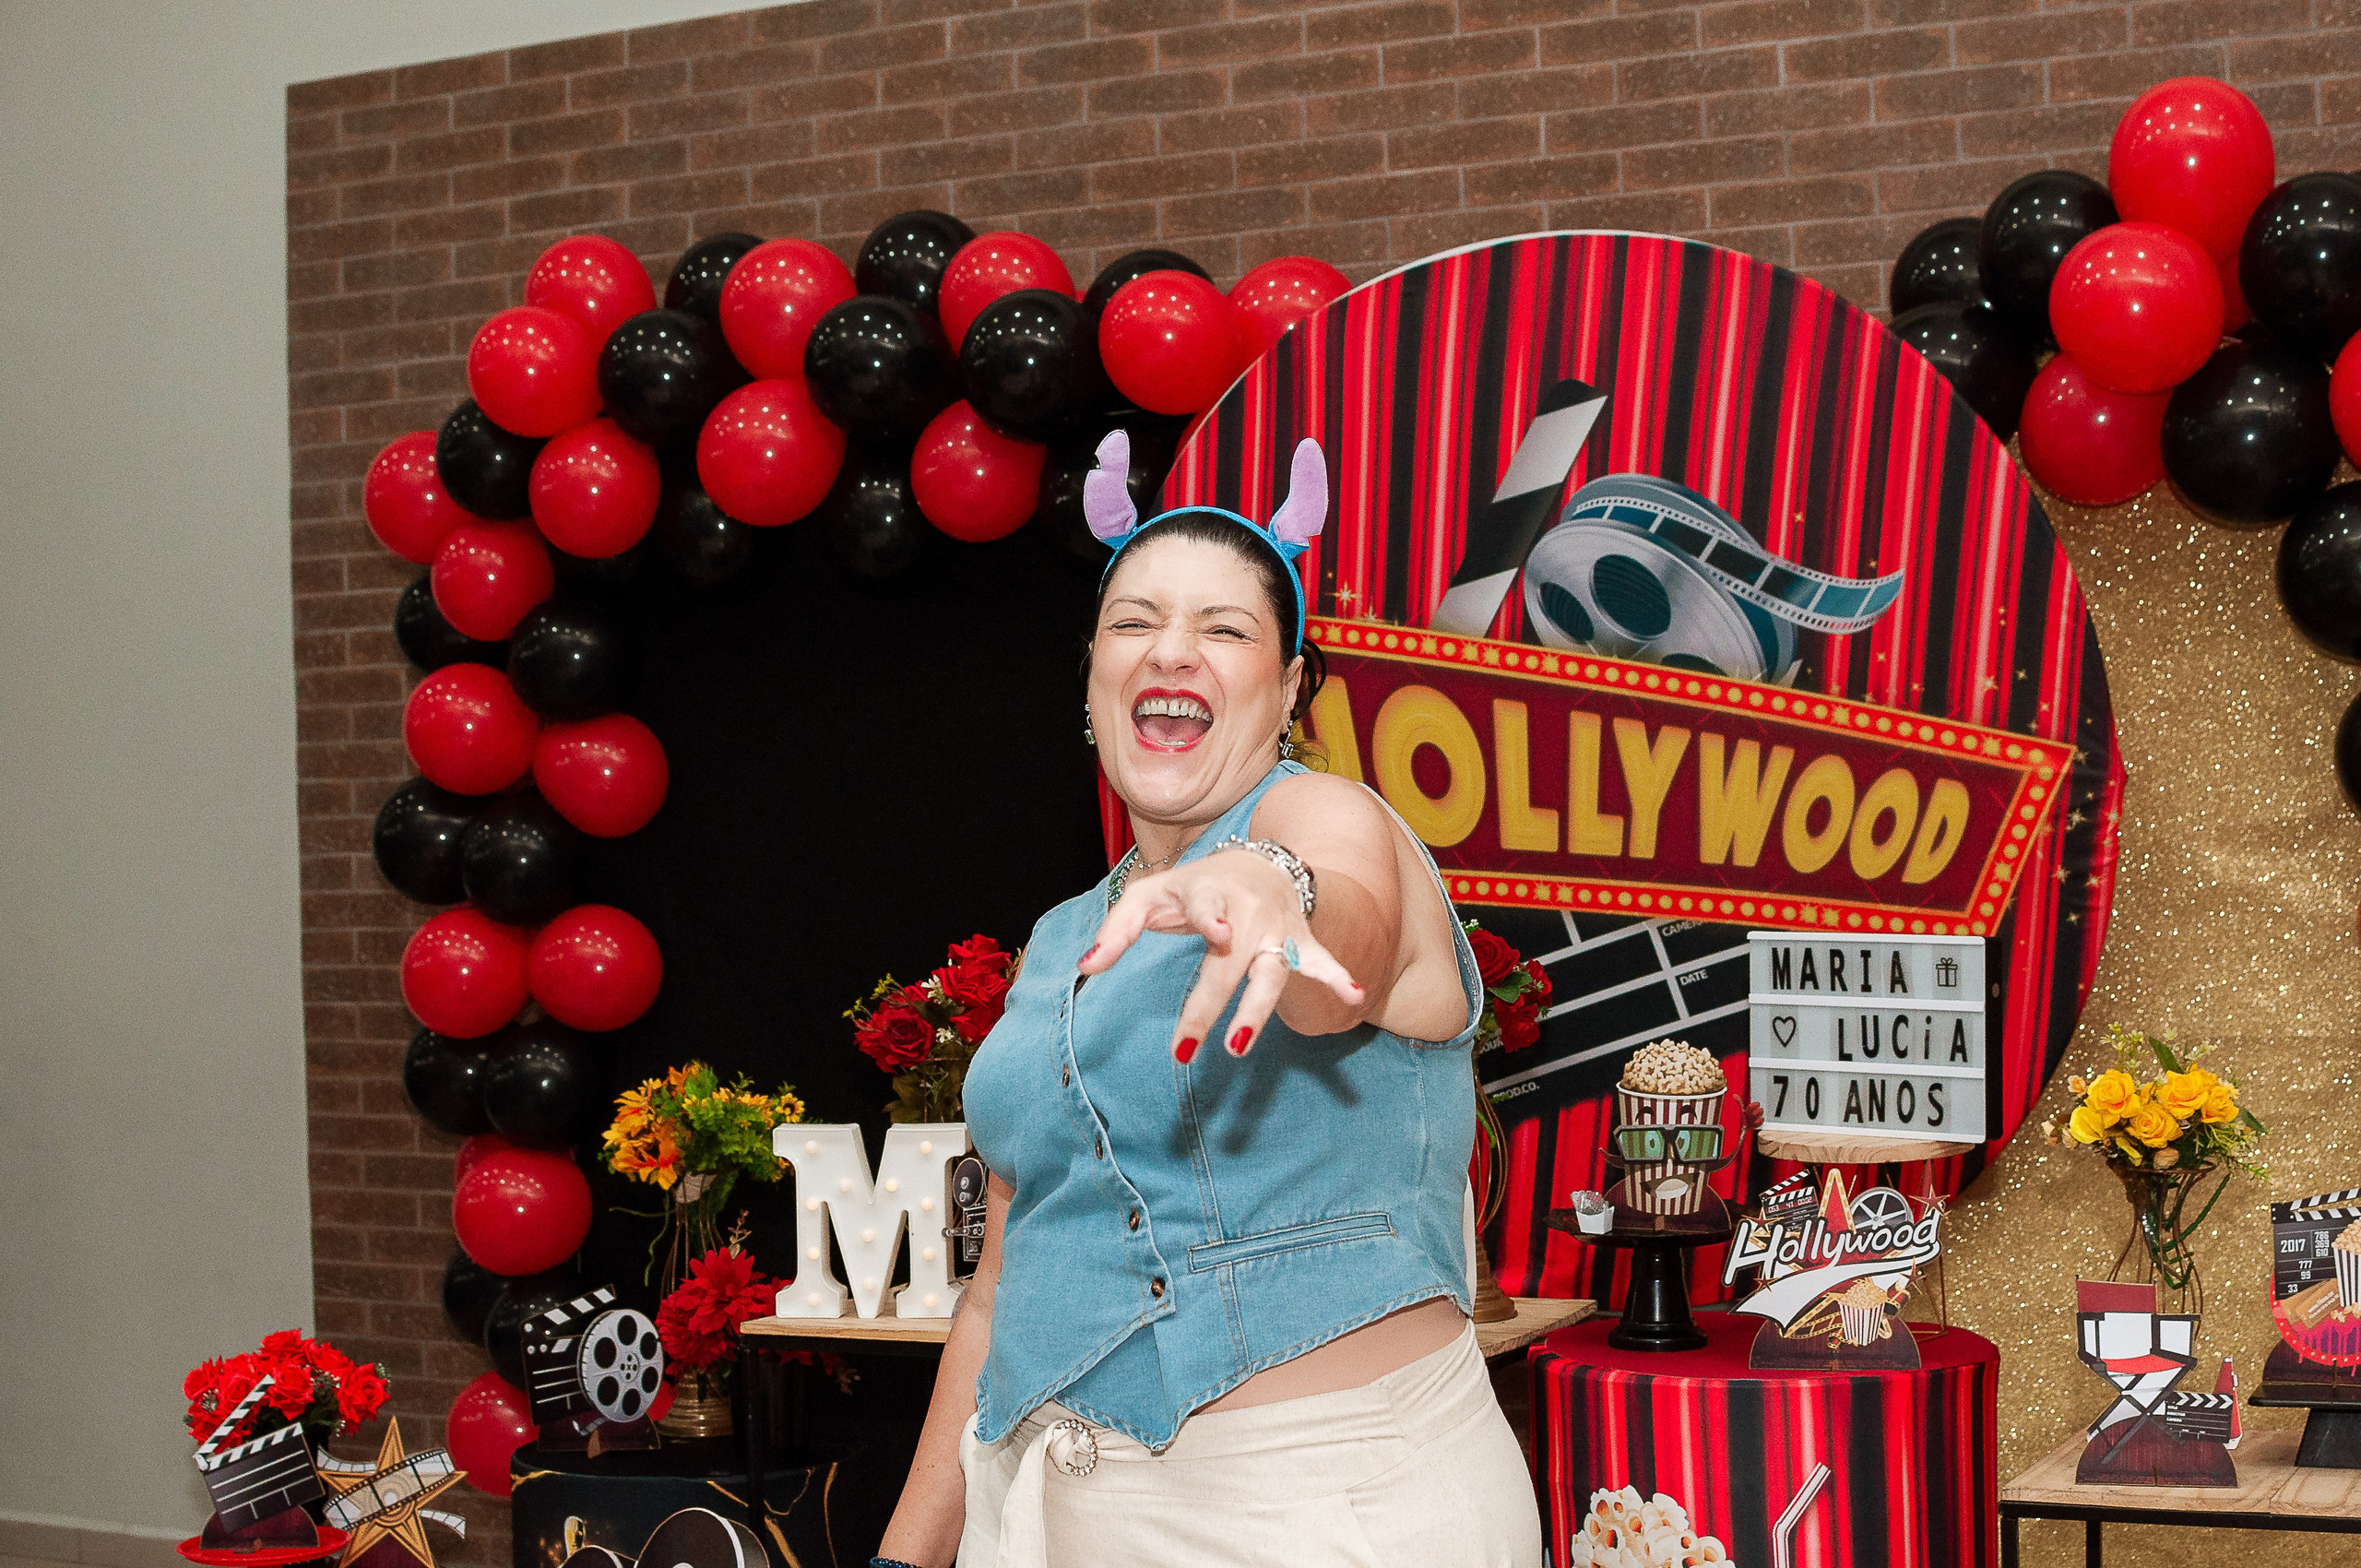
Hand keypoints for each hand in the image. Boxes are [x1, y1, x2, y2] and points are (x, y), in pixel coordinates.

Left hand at [1080, 847, 1361, 1060]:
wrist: (1255, 863)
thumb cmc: (1193, 887)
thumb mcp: (1151, 895)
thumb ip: (1117, 928)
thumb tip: (1085, 967)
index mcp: (1209, 893)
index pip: (1209, 905)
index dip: (1213, 917)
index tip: (1219, 935)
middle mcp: (1247, 913)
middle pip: (1231, 963)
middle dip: (1210, 1005)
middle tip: (1186, 1046)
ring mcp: (1277, 930)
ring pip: (1272, 972)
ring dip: (1258, 1009)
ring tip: (1239, 1045)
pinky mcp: (1299, 942)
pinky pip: (1321, 962)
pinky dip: (1339, 977)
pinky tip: (1356, 997)